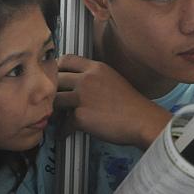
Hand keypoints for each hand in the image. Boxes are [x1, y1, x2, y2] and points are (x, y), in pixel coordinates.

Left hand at [53, 54, 170, 148]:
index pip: (66, 59)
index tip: (54, 78)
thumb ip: (94, 77)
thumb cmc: (131, 104)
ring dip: (55, 111)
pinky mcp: (80, 117)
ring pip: (55, 101)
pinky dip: (64, 130)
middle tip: (51, 100)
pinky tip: (66, 133)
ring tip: (56, 117)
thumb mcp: (113, 79)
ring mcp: (82, 98)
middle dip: (52, 91)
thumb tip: (77, 84)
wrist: (142, 120)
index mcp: (96, 68)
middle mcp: (86, 79)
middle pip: (56, 79)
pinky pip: (64, 123)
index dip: (56, 68)